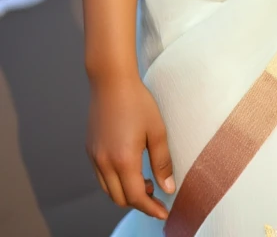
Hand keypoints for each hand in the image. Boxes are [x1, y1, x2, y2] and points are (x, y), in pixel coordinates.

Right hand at [86, 73, 174, 219]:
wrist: (111, 81)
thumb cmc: (138, 102)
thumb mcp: (157, 130)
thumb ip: (162, 162)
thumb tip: (168, 188)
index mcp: (123, 160)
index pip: (137, 197)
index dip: (151, 208)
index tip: (164, 213)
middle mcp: (104, 163)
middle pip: (120, 198)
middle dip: (139, 202)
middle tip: (157, 192)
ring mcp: (94, 157)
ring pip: (108, 190)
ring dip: (126, 192)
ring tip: (145, 181)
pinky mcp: (90, 149)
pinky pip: (101, 177)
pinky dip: (115, 181)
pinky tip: (129, 168)